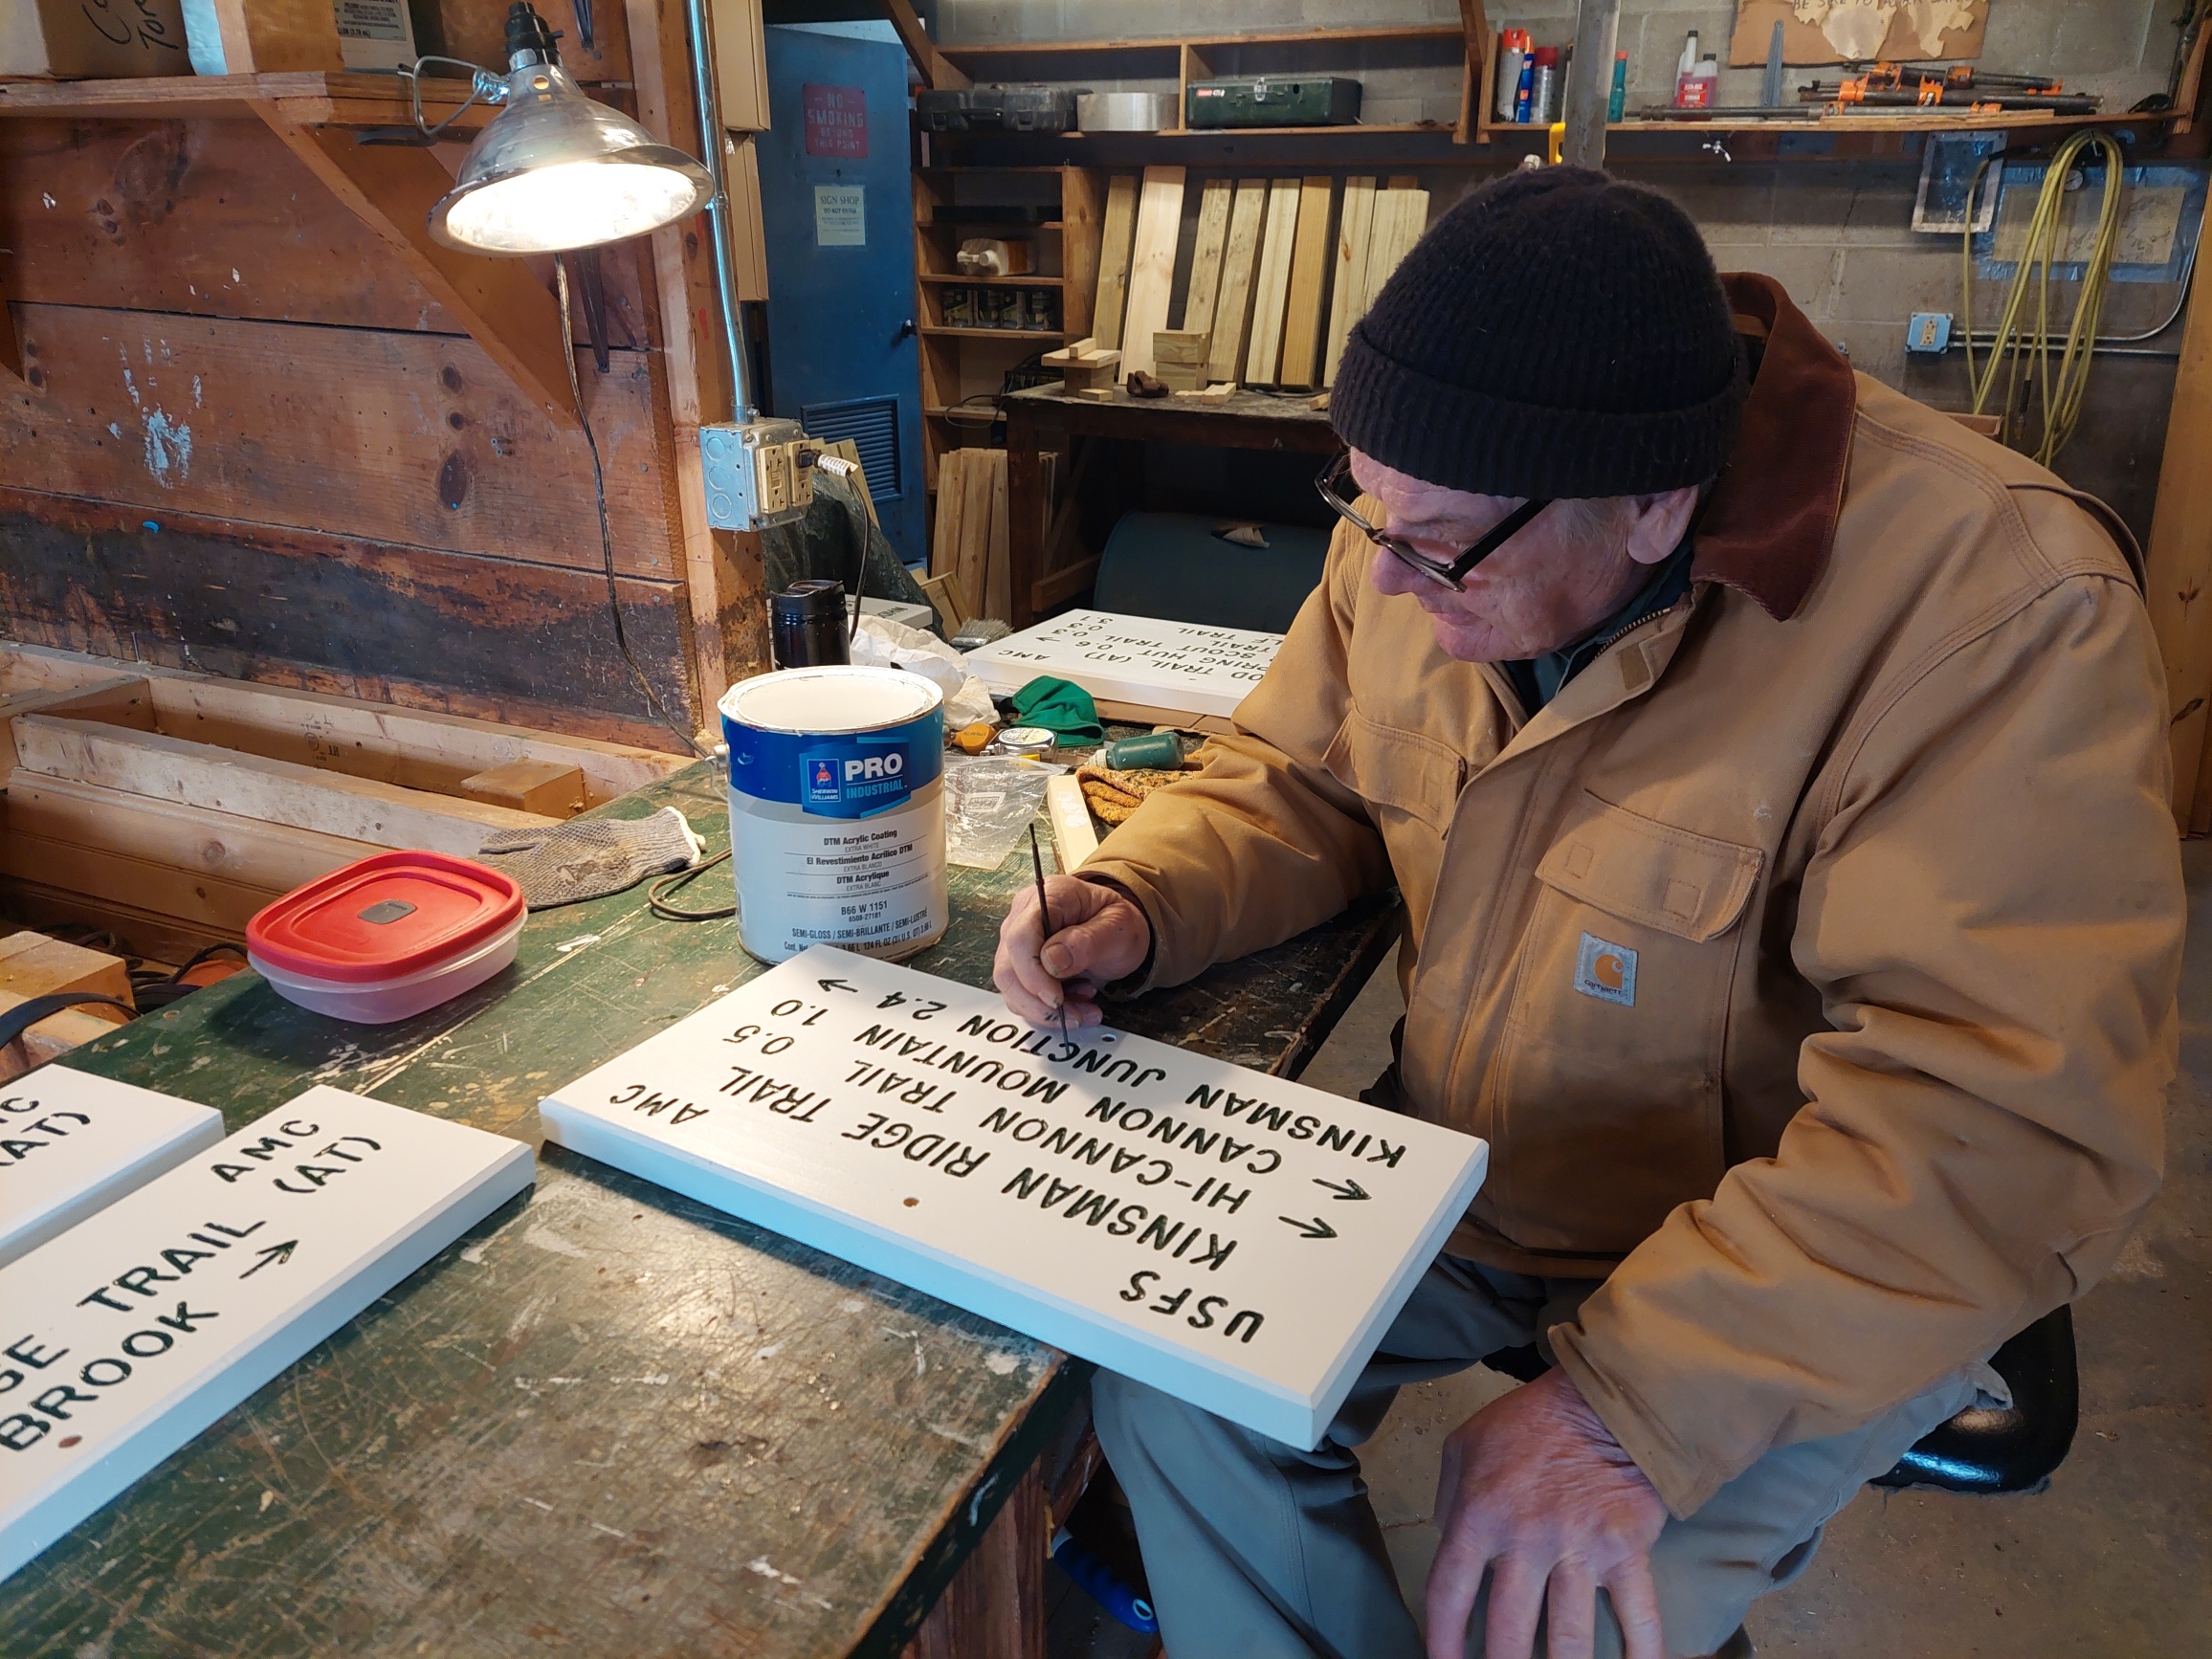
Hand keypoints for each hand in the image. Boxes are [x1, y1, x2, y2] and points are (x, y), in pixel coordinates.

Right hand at [993, 876, 1150, 1028]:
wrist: (1118, 931)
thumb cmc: (1118, 923)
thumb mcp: (1118, 928)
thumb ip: (1087, 941)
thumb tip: (1051, 960)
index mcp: (1048, 897)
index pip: (1021, 936)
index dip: (1033, 972)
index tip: (1055, 998)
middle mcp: (1023, 916)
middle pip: (1008, 966)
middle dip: (1039, 1001)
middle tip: (1074, 1015)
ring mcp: (1017, 942)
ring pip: (1011, 987)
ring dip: (1044, 1010)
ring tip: (1082, 1011)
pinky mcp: (1019, 965)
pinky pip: (1021, 995)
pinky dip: (1046, 1010)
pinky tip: (1075, 1004)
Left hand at [1427, 1369, 1668, 1658]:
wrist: (1603, 1399)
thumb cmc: (1530, 1422)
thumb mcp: (1464, 1446)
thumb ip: (1450, 1502)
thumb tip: (1450, 1550)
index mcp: (1479, 1516)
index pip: (1448, 1593)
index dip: (1441, 1641)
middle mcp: (1526, 1541)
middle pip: (1508, 1632)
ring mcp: (1579, 1550)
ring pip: (1570, 1639)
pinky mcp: (1625, 1552)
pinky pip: (1638, 1616)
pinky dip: (1643, 1654)